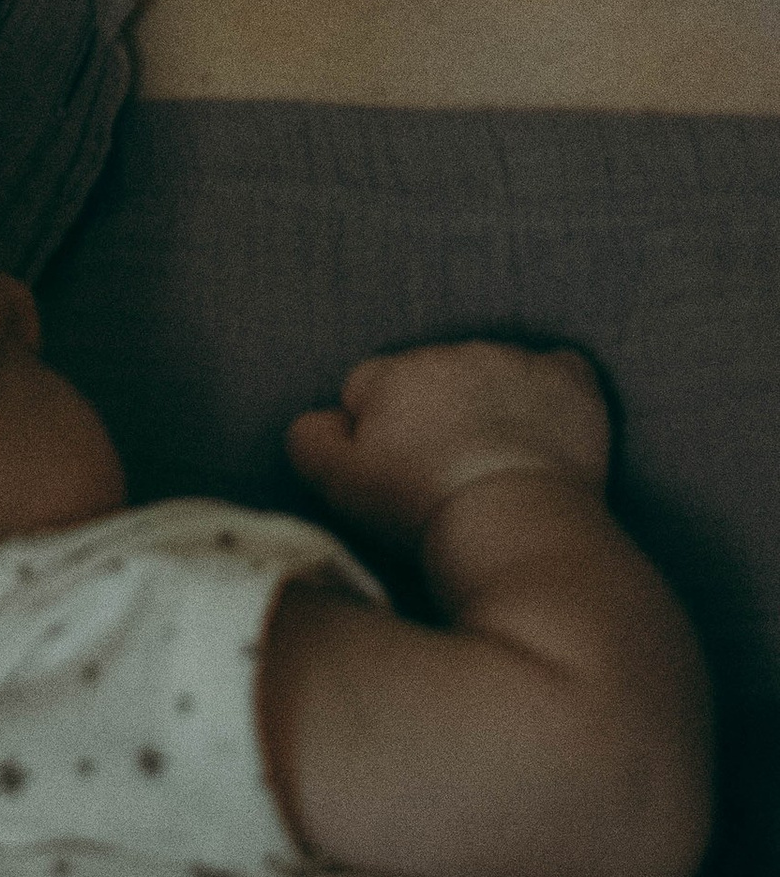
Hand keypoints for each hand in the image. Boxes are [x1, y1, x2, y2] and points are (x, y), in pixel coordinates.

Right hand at [288, 340, 610, 542]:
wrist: (515, 525)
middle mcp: (449, 352)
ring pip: (489, 371)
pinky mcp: (567, 380)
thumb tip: (320, 418)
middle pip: (428, 374)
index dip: (377, 430)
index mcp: (390, 372)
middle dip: (433, 410)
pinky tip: (547, 427)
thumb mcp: (340, 483)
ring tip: (496, 460)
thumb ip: (310, 438)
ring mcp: (511, 361)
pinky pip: (557, 369)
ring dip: (487, 402)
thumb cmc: (424, 509)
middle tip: (446, 469)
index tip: (396, 468)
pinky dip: (550, 392)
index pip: (368, 386)